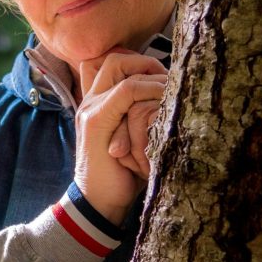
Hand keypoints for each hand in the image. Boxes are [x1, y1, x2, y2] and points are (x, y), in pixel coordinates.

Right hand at [76, 51, 166, 224]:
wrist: (99, 202)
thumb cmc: (122, 176)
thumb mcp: (134, 142)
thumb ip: (140, 120)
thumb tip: (171, 104)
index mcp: (96, 105)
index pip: (112, 65)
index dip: (140, 63)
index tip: (163, 79)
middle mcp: (89, 102)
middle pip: (114, 59)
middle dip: (146, 63)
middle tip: (168, 80)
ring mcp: (90, 109)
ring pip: (118, 67)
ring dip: (151, 74)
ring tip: (172, 89)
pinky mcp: (97, 120)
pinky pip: (125, 91)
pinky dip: (148, 90)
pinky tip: (165, 101)